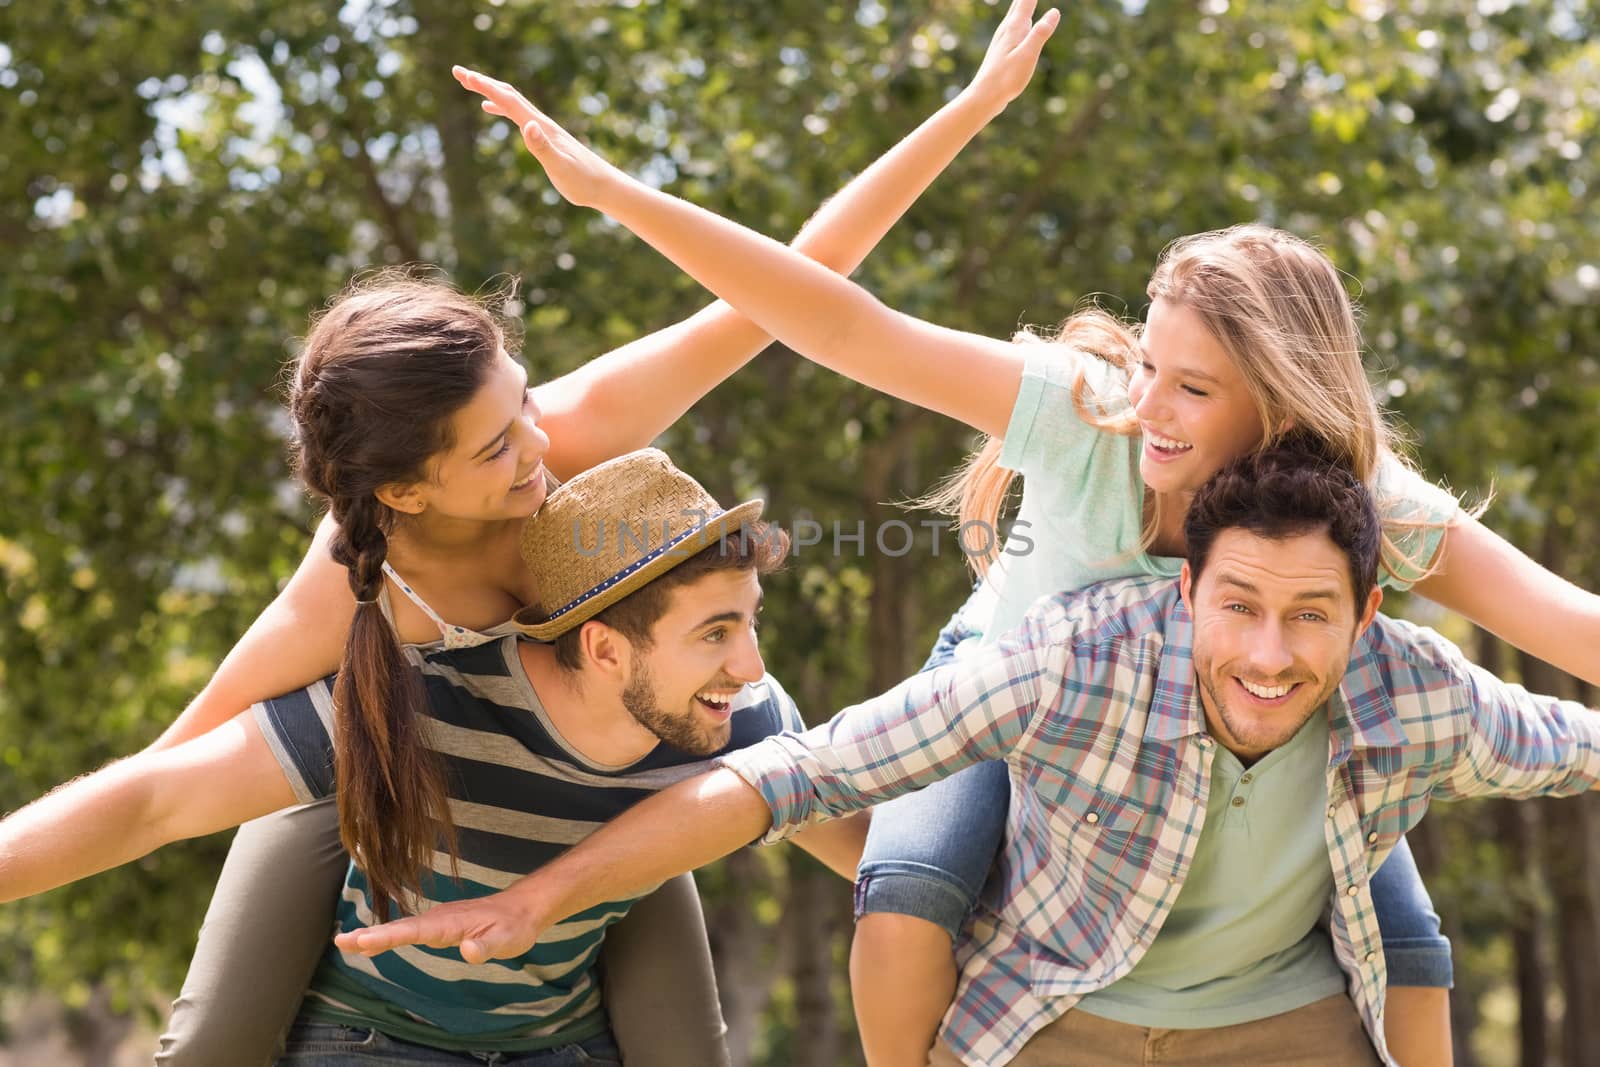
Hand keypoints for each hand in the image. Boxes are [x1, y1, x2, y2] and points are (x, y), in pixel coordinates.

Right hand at [333, 887, 548, 963]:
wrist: (523, 909)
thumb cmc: (514, 925)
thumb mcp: (506, 939)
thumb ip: (486, 945)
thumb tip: (467, 950)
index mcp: (450, 923)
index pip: (414, 930)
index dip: (388, 936)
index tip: (363, 940)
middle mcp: (439, 919)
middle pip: (400, 928)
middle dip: (370, 935)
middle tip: (342, 941)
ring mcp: (438, 921)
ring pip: (402, 928)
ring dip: (374, 935)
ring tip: (347, 942)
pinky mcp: (440, 925)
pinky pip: (409, 931)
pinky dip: (388, 936)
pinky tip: (374, 942)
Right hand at [452, 65, 624, 210]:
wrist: (605, 186)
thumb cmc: (583, 181)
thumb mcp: (560, 168)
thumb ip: (542, 147)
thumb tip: (528, 125)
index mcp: (541, 127)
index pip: (509, 101)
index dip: (485, 86)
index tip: (463, 75)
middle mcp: (541, 123)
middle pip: (509, 94)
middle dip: (483, 82)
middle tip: (458, 72)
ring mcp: (544, 129)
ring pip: (513, 102)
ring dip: (490, 91)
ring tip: (469, 83)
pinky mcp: (546, 137)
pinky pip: (518, 115)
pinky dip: (501, 106)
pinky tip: (490, 108)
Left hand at [966, 0, 1061, 113]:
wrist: (984, 96)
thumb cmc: (1006, 78)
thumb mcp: (1027, 55)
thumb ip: (1040, 34)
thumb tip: (1055, 11)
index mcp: (1015, 27)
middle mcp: (1007, 28)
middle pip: (1019, 2)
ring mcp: (1003, 38)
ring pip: (1014, 12)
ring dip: (1022, 1)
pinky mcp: (1002, 48)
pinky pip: (1014, 24)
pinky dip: (1020, 14)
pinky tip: (1019, 21)